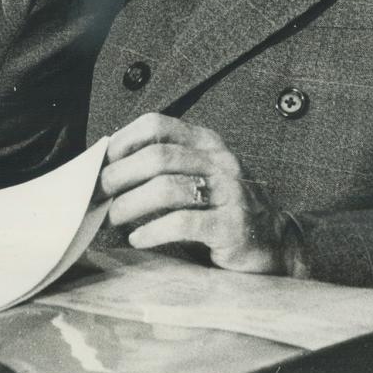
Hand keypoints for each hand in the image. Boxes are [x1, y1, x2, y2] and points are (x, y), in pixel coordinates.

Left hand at [100, 113, 291, 273]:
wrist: (277, 247)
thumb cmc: (223, 214)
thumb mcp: (198, 180)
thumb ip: (163, 170)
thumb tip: (105, 169)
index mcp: (207, 143)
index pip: (157, 125)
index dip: (122, 141)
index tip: (99, 163)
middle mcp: (221, 161)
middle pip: (157, 157)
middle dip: (118, 176)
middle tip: (96, 195)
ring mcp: (231, 193)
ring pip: (167, 188)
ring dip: (129, 205)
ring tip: (112, 220)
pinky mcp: (233, 227)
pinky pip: (183, 223)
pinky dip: (152, 231)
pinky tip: (137, 239)